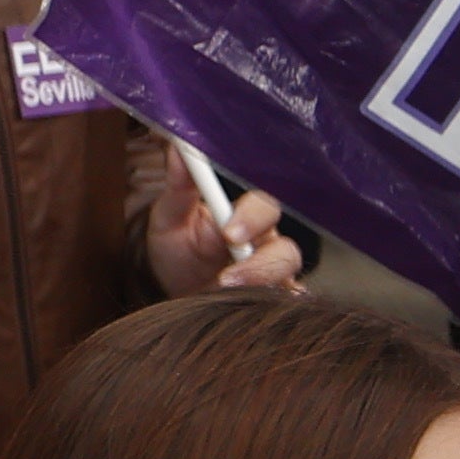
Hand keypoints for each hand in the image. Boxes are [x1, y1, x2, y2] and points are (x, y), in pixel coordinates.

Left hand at [151, 178, 301, 297]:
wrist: (175, 290)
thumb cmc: (178, 248)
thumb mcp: (171, 216)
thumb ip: (179, 185)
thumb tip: (178, 146)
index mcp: (243, 216)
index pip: (263, 206)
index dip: (252, 217)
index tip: (227, 233)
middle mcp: (265, 244)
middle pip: (286, 247)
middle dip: (261, 260)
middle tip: (228, 273)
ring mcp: (271, 276)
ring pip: (288, 280)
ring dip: (261, 284)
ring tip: (224, 290)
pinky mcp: (270, 303)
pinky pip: (286, 305)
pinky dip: (277, 307)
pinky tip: (257, 312)